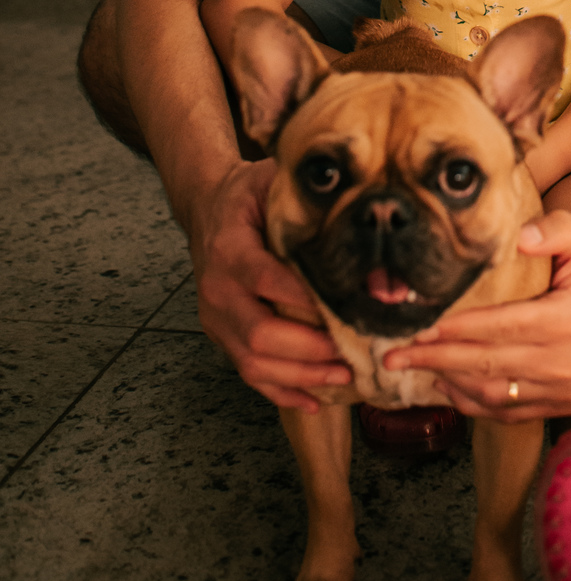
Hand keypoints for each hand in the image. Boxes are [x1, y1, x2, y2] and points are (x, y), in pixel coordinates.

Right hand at [191, 160, 351, 412]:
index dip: (305, 300)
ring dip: (302, 376)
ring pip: (254, 362)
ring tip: (345, 377)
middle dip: (310, 350)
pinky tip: (315, 400)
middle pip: (260, 334)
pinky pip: (249, 373)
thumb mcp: (268, 180)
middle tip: (353, 352)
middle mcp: (217, 291)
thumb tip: (354, 191)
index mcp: (230, 250)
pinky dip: (283, 391)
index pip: (267, 281)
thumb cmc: (247, 195)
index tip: (346, 308)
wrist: (206, 209)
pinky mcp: (221, 336)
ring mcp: (216, 319)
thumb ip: (299, 191)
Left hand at [382, 210, 570, 420]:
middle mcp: (569, 362)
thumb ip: (552, 229)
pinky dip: (470, 401)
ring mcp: (565, 389)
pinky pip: (506, 410)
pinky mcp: (559, 404)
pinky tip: (443, 383)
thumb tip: (521, 238)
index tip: (421, 325)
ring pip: (493, 393)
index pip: (503, 326)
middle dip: (436, 358)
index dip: (459, 328)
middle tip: (395, 354)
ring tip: (412, 366)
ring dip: (447, 381)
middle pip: (490, 364)